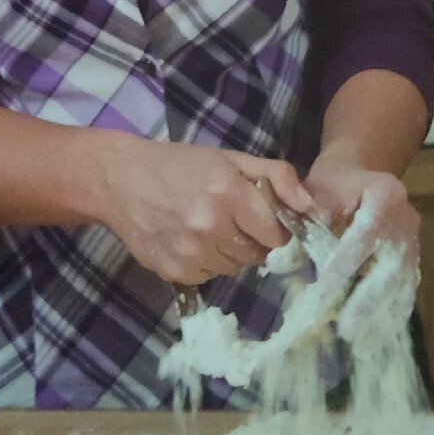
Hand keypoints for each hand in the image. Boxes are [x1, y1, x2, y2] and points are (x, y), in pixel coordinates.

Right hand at [97, 138, 314, 285]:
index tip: (263, 219)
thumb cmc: (181, 164)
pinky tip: (189, 238)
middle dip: (252, 239)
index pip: (278, 234)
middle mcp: (211, 226)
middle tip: (231, 217)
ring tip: (207, 226)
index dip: (276, 228)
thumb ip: (277, 177)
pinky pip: (210, 276)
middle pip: (258, 254)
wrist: (121, 180)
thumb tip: (312, 208)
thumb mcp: (231, 158)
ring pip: (235, 267)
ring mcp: (191, 253)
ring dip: (230, 252)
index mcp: (229, 193)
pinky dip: (207, 261)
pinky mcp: (176, 273)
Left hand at [303, 151, 420, 347]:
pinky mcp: (412, 261)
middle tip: (347, 329)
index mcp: (386, 195)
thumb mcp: (317, 192)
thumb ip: (305, 223)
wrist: (362, 173)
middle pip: (390, 267)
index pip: (365, 235)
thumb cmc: (335, 182)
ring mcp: (413, 243)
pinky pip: (404, 292)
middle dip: (368, 302)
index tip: (324, 288)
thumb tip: (283, 260)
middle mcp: (406, 221)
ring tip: (362, 343)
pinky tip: (376, 337)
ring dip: (382, 317)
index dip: (345, 263)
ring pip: (401, 286)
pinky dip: (390, 315)